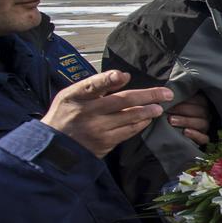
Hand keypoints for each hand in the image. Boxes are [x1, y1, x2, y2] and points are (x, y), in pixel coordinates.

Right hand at [41, 69, 171, 157]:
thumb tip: (123, 77)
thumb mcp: (71, 96)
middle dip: (148, 95)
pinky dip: (140, 124)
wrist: (55, 146)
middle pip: (122, 101)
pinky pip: (128, 131)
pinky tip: (148, 119)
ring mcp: (97, 128)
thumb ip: (94, 86)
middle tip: (166, 93)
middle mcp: (87, 112)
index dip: (108, 80)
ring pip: (129, 117)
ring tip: (160, 106)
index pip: (93, 85)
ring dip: (148, 111)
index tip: (123, 76)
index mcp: (75, 96)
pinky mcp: (105, 142)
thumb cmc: (66, 115)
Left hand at [167, 93, 212, 145]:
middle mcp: (207, 115)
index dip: (187, 100)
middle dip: (183, 110)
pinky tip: (185, 132)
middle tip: (168, 111)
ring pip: (202, 124)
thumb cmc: (173, 113)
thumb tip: (168, 90)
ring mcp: (206, 127)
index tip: (171, 100)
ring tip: (171, 121)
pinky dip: (195, 135)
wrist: (171, 133)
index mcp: (203, 104)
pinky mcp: (204, 139)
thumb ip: (177, 97)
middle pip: (201, 111)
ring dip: (186, 121)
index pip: (200, 100)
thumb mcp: (176, 103)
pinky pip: (204, 138)